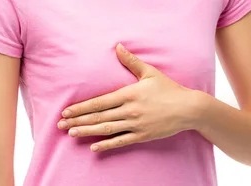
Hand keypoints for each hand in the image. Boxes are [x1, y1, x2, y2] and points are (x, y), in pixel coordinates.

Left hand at [57, 43, 206, 151]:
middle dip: (78, 120)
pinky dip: (107, 145)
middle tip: (61, 125)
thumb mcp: (150, 73)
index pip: (99, 102)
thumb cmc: (169, 89)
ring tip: (71, 133)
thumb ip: (131, 61)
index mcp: (128, 94)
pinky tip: (93, 147)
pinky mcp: (142, 135)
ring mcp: (136, 124)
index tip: (66, 111)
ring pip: (106, 129)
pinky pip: (121, 141)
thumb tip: (118, 46)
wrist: (189, 108)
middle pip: (98, 116)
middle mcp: (129, 110)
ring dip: (87, 131)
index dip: (81, 107)